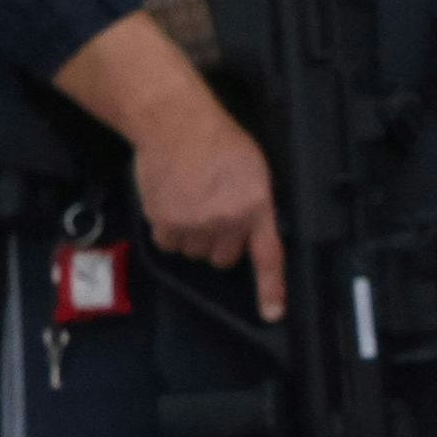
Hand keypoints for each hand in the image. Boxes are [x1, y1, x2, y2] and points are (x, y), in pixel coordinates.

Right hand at [54, 8, 282, 320]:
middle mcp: (227, 221)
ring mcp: (194, 225)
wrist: (174, 122)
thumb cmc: (216, 137)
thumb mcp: (252, 168)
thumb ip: (255, 203)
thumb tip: (252, 229)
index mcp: (255, 206)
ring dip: (192, 235)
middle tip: (211, 212)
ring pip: (194, 253)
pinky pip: (168, 244)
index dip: (271, 289)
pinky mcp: (164, 223)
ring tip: (188, 200)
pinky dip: (168, 230)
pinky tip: (170, 201)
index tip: (272, 313)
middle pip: (223, 257)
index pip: (268, 256)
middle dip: (218, 242)